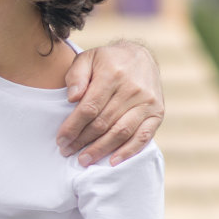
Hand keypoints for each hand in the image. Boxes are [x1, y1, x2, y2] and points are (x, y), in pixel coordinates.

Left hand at [58, 41, 163, 165]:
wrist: (140, 57)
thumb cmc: (107, 61)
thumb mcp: (88, 58)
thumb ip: (76, 76)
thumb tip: (72, 97)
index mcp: (112, 74)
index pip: (89, 108)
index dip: (73, 127)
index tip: (61, 140)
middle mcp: (132, 89)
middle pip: (103, 122)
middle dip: (82, 140)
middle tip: (67, 151)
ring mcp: (147, 102)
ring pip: (121, 132)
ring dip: (101, 149)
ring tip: (84, 160)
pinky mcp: (157, 113)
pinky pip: (143, 136)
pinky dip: (128, 151)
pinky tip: (112, 161)